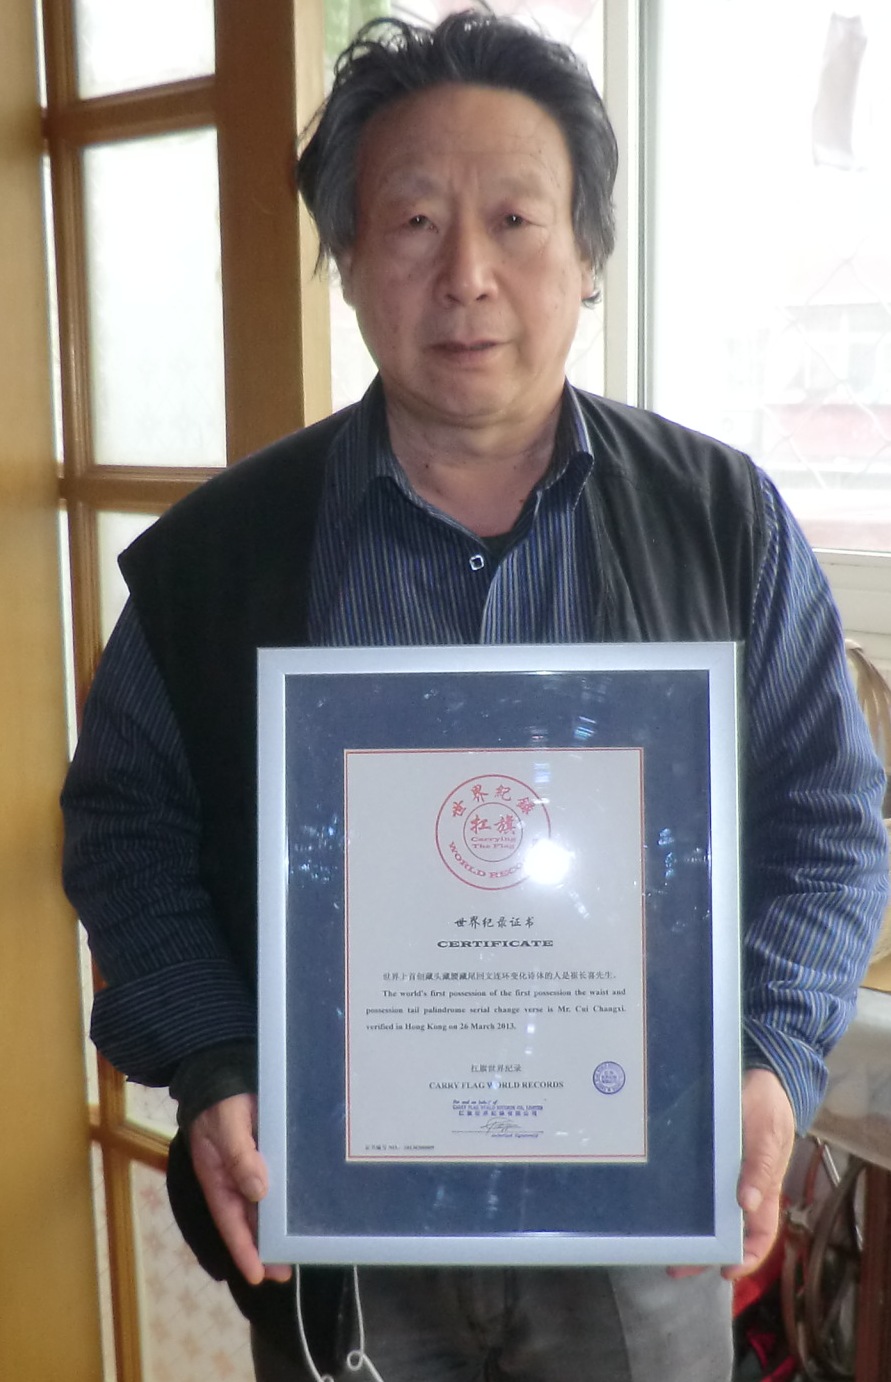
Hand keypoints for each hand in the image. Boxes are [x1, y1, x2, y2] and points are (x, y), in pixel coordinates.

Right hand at [188, 1093, 291, 1285]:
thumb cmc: (219, 1100)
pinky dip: (287, 1197)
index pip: (230, 1220)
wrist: (224, 1068)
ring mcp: (253, 1165)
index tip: (257, 1276)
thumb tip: (258, 1191)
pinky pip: (278, 1179)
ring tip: (298, 1250)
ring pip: (266, 1203)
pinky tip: (303, 1209)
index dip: (243, 1249)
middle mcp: (235, 1178)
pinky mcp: (270, 1152)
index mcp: (218, 1177)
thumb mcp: (225, 1126)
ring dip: (279, 1225)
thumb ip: (239, 1156)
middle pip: (250, 1219)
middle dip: (265, 1247)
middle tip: (285, 1273)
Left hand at [668, 1067, 794, 1280]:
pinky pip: (692, 1185)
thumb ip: (760, 1165)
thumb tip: (748, 1203)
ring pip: (705, 1212)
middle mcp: (740, 1188)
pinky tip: (657, 1205)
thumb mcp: (768, 1132)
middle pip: (725, 1231)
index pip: (760, 1235)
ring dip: (687, 1230)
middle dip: (703, 1253)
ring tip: (659, 1243)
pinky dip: (677, 1199)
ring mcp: (721, 1174)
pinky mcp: (704, 1158)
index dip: (746, 1257)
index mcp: (763, 1189)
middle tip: (675, 1266)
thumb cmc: (768, 1107)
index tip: (725, 1271)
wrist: (757, 1075)